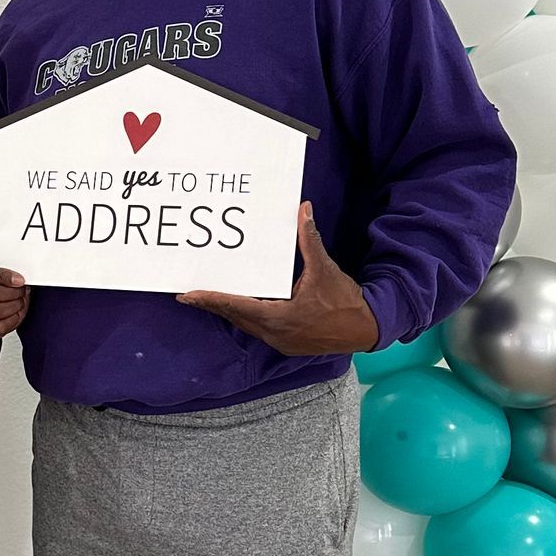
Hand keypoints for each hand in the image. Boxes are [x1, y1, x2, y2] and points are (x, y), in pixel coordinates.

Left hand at [178, 204, 377, 357]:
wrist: (366, 329)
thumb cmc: (345, 302)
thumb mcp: (326, 269)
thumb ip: (310, 240)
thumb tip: (303, 211)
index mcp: (280, 318)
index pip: (236, 306)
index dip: (211, 299)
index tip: (188, 295)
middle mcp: (275, 334)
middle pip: (235, 317)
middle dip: (212, 305)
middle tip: (189, 295)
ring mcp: (280, 342)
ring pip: (245, 325)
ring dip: (228, 312)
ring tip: (209, 299)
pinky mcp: (287, 344)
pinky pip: (258, 329)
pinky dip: (245, 317)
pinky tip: (240, 307)